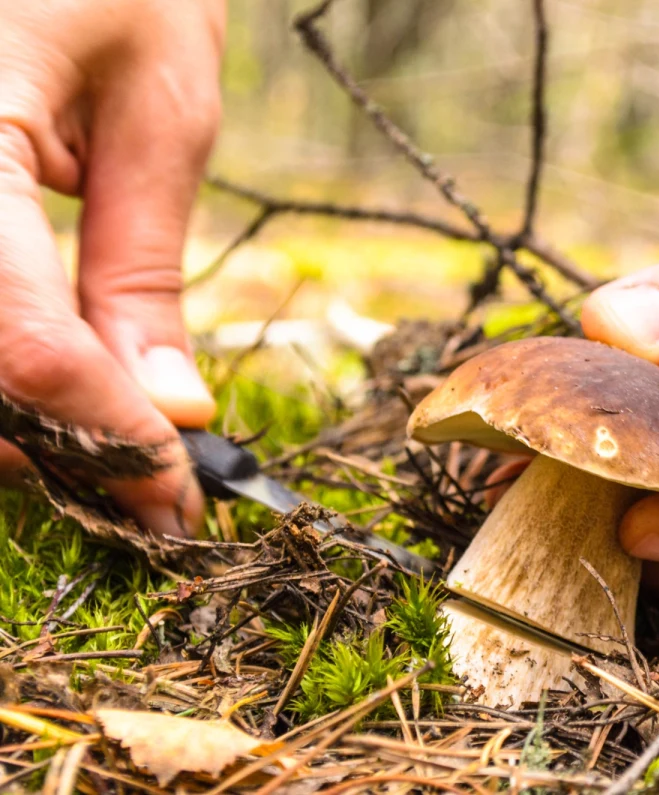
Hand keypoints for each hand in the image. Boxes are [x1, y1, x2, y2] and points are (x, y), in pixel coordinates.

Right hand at [0, 1, 224, 534]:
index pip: (24, 338)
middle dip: (55, 444)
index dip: (106, 432)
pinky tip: (52, 379)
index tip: (176, 489)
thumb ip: (144, 268)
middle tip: (149, 478)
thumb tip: (170, 408)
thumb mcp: (159, 111)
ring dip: (11, 424)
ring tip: (112, 435)